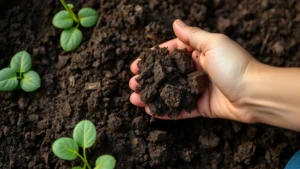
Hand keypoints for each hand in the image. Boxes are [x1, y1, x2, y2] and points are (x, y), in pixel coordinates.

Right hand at [129, 19, 257, 122]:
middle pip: (167, 75)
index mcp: (199, 53)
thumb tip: (175, 22)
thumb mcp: (213, 43)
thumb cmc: (234, 65)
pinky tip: (150, 111)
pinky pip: (180, 109)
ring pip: (170, 93)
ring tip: (135, 97)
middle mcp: (196, 71)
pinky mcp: (201, 107)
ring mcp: (198, 90)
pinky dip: (166, 111)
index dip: (153, 59)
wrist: (255, 94)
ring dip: (153, 95)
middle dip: (149, 79)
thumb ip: (192, 35)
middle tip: (133, 83)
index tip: (137, 64)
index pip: (171, 54)